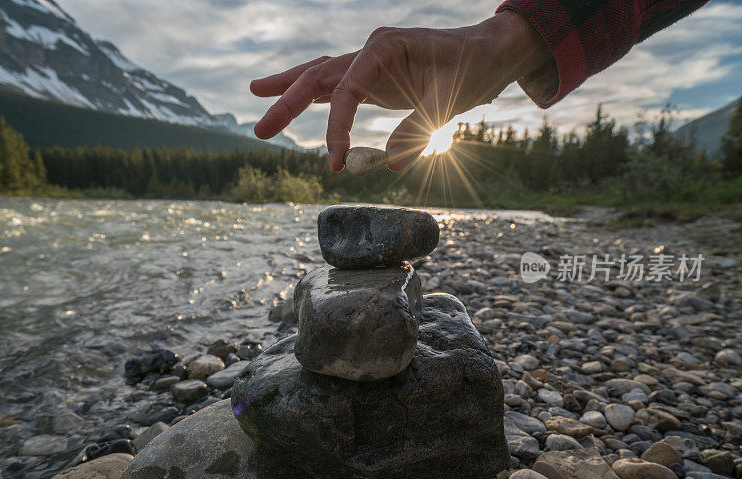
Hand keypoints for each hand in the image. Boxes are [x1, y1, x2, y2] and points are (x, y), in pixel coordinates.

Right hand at [251, 11, 551, 171]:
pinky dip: (315, 98)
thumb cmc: (472, 68)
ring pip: (320, 76)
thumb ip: (418, 129)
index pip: (346, 90)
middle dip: (287, 102)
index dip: (336, 128)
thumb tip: (390, 162)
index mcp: (384, 47)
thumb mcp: (450, 99)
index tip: (338, 163)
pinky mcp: (375, 78)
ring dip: (290, 92)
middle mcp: (370, 51)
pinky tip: (291, 103)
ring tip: (256, 97)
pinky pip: (337, 88)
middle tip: (260, 131)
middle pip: (318, 76)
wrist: (489, 54)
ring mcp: (370, 63)